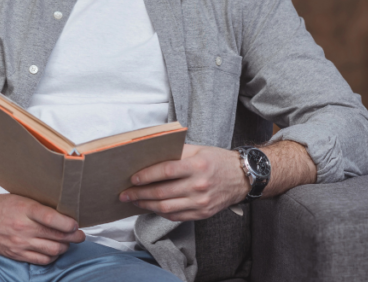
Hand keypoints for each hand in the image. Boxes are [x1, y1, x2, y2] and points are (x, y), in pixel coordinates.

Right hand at [0, 170, 84, 265]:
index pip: (53, 219)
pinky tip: (53, 250)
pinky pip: (42, 260)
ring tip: (67, 242)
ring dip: (64, 247)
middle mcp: (23, 228)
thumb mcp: (19, 197)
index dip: (69, 224)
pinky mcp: (17, 254)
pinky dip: (52, 256)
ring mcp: (20, 243)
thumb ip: (39, 206)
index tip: (76, 224)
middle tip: (80, 234)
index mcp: (25, 209)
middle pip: (57, 237)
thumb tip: (63, 211)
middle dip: (74, 237)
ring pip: (53, 250)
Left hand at [119, 144, 249, 221]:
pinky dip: (161, 213)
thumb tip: (149, 157)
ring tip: (134, 201)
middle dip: (140, 194)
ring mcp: (201, 202)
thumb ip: (175, 153)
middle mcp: (199, 186)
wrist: (242, 177)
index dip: (146, 176)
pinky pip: (176, 217)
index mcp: (197, 166)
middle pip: (162, 192)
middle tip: (125, 193)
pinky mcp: (202, 214)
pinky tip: (151, 207)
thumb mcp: (197, 149)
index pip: (165, 171)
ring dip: (146, 205)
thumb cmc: (217, 160)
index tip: (132, 178)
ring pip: (167, 208)